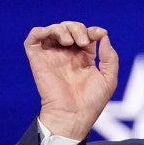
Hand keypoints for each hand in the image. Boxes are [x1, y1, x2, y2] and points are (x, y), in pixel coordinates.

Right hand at [24, 21, 118, 139]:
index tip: (100, 34)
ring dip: (63, 28)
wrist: (72, 116)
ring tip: (69, 42)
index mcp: (84, 58)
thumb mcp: (108, 79)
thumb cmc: (91, 102)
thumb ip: (110, 58)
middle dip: (78, 28)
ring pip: (54, 30)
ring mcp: (52, 56)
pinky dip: (41, 30)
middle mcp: (68, 55)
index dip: (93, 31)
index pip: (87, 35)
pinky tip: (53, 36)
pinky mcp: (38, 59)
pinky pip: (34, 37)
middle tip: (83, 41)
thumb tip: (104, 36)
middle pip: (70, 29)